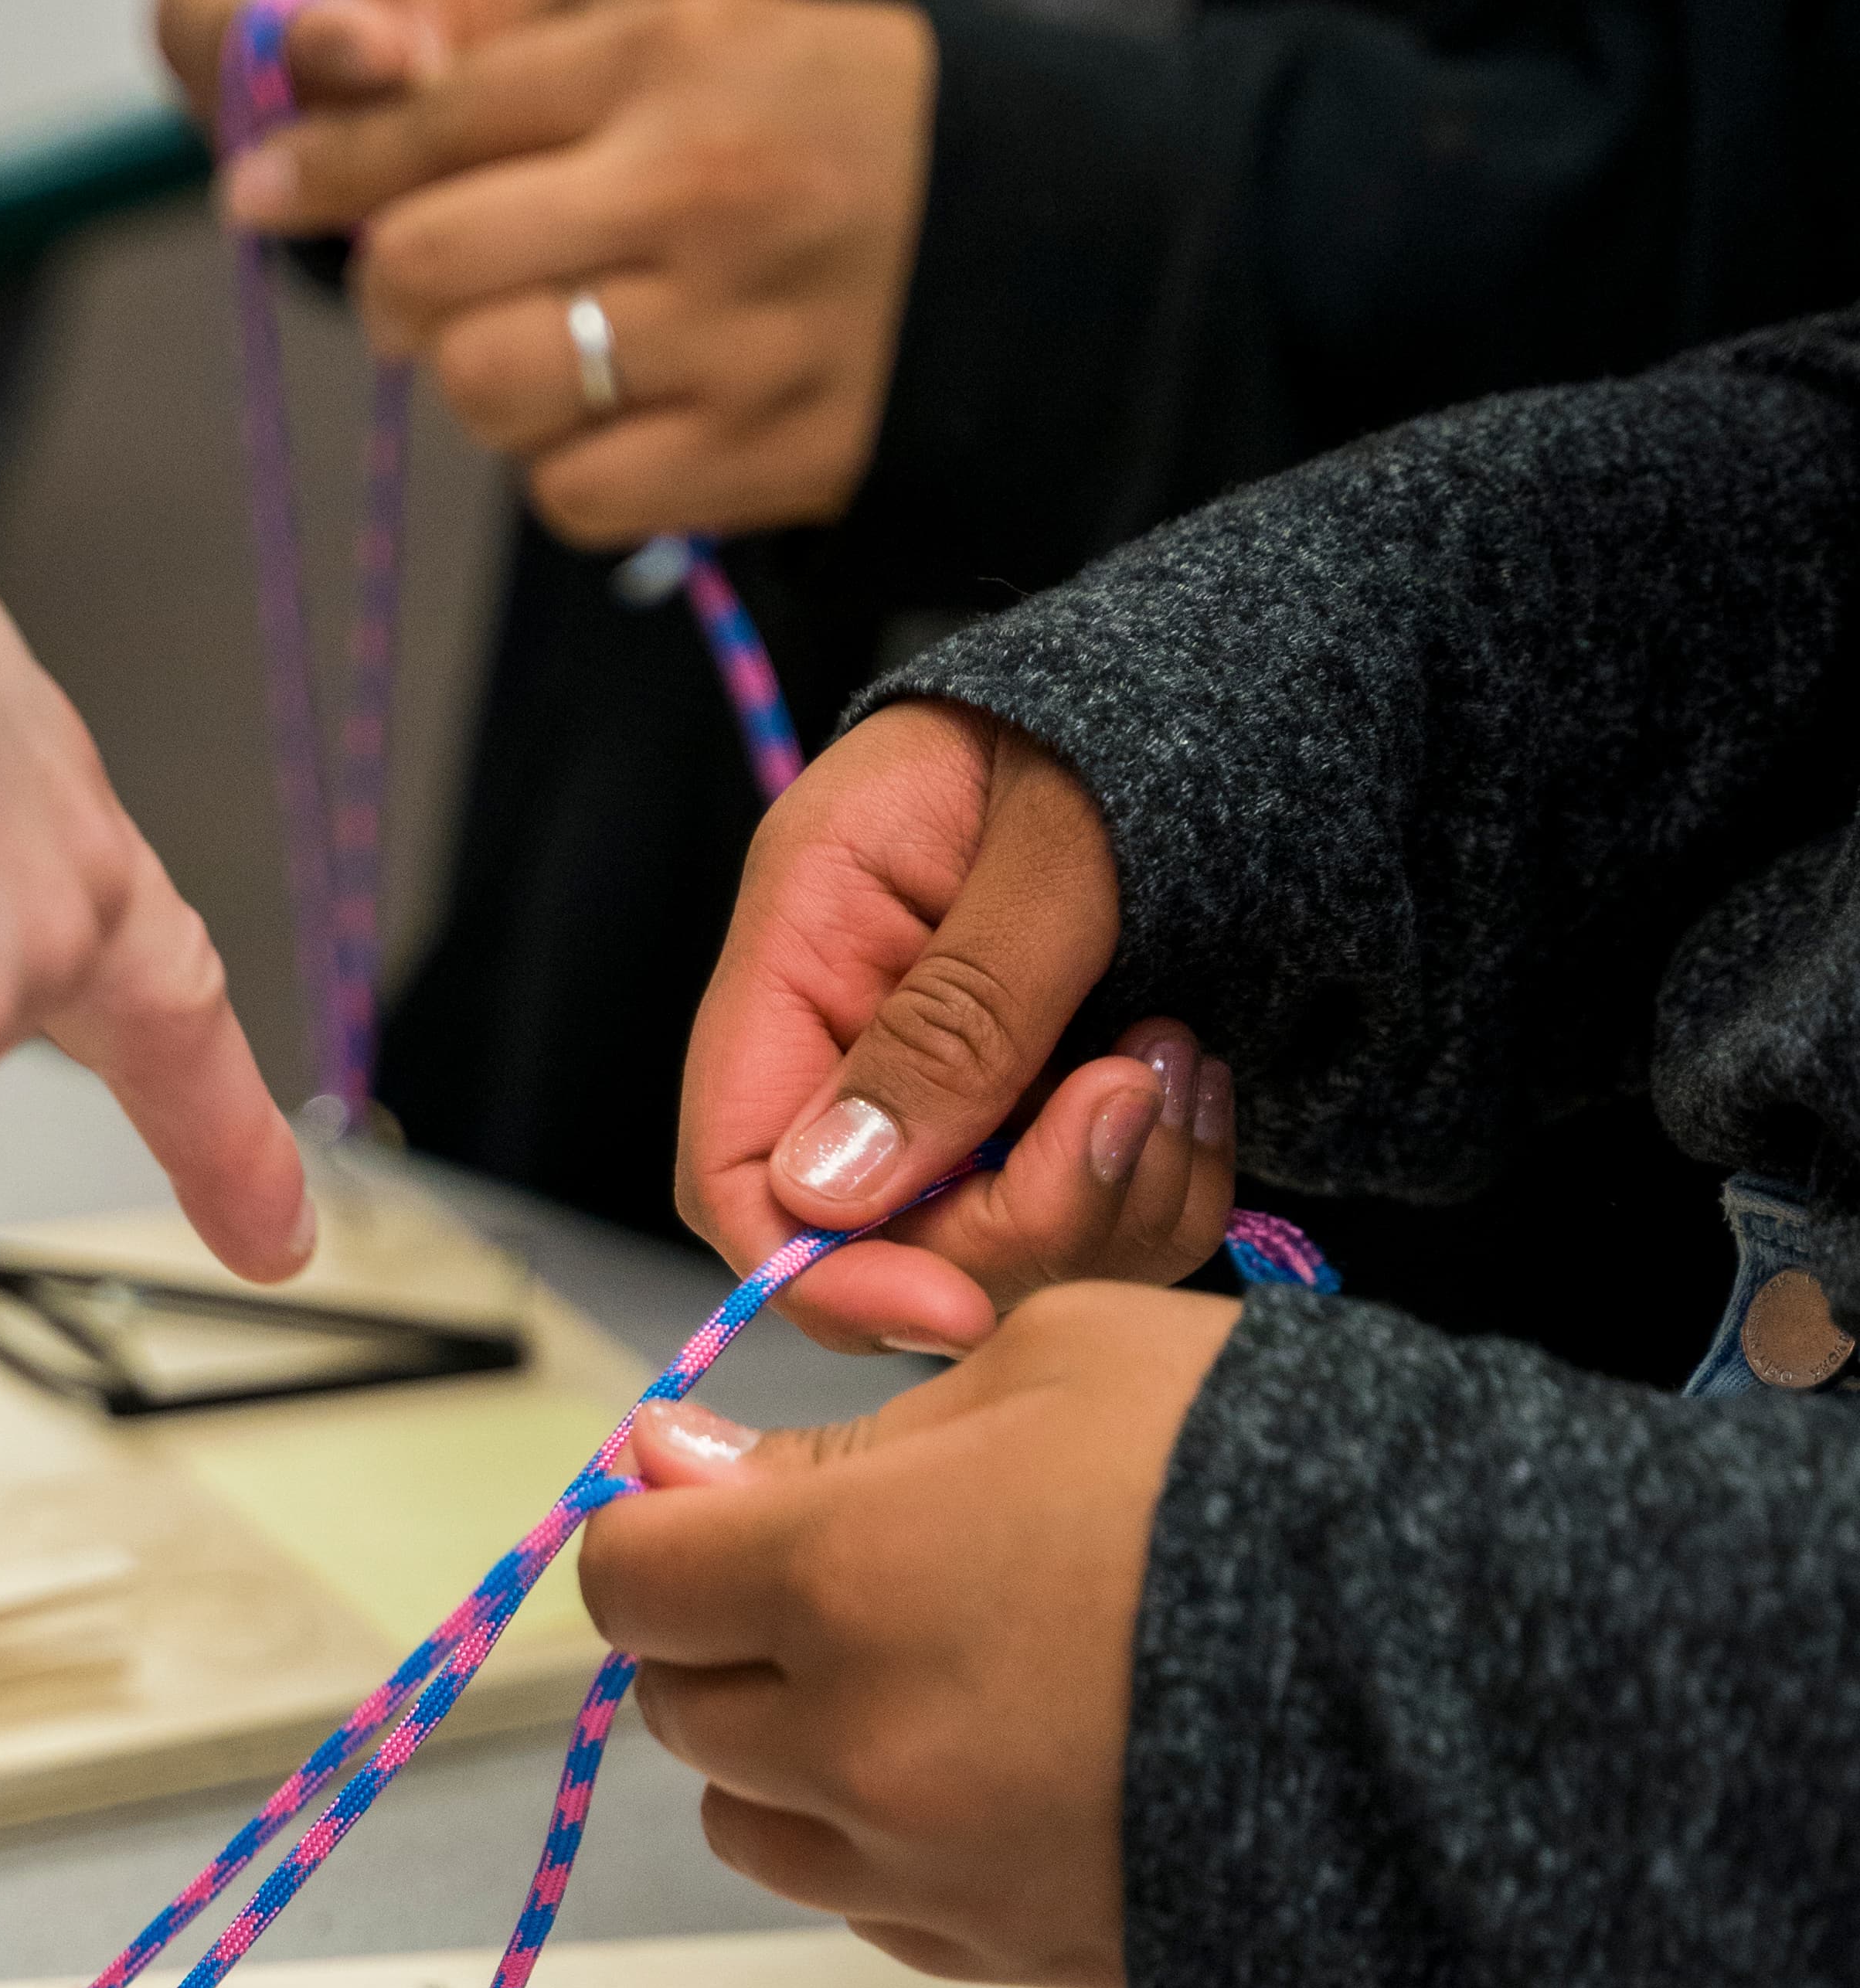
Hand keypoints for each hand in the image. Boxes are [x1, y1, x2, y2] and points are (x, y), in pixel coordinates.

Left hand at [222, 0, 935, 544]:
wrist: (1031, 233)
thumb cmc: (825, 121)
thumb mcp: (692, 32)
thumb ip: (517, 61)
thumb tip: (305, 135)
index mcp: (673, 62)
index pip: (435, 115)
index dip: (322, 164)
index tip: (259, 191)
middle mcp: (698, 197)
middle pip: (431, 271)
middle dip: (390, 290)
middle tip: (409, 293)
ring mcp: (737, 340)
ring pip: (491, 391)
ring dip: (476, 382)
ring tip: (526, 350)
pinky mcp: (770, 458)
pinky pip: (578, 497)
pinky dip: (562, 469)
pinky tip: (605, 419)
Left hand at [576, 1282, 1235, 1987]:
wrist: (1456, 1677)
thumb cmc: (1259, 1475)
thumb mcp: (1053, 1362)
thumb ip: (847, 1431)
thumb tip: (688, 1467)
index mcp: (840, 1578)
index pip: (631, 1578)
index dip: (658, 1524)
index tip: (707, 1490)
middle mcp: (854, 1744)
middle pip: (682, 1707)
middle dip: (723, 1631)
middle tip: (837, 1565)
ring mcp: (926, 1866)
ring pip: (754, 1823)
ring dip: (787, 1745)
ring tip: (916, 1667)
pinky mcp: (1005, 1948)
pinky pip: (867, 1900)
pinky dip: (879, 1833)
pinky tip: (985, 1756)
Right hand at [677, 698, 1233, 1355]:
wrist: (1247, 678)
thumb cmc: (1136, 713)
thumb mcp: (1054, 844)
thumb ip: (956, 1016)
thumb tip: (827, 1195)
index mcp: (807, 941)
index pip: (738, 1168)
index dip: (824, 1271)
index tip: (957, 1308)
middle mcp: (866, 1033)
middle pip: (884, 1238)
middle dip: (1022, 1217)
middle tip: (1133, 1108)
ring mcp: (967, 1083)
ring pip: (1004, 1248)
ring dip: (1115, 1193)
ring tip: (1181, 1060)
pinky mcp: (1055, 1109)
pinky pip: (1097, 1221)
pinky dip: (1164, 1186)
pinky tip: (1201, 1083)